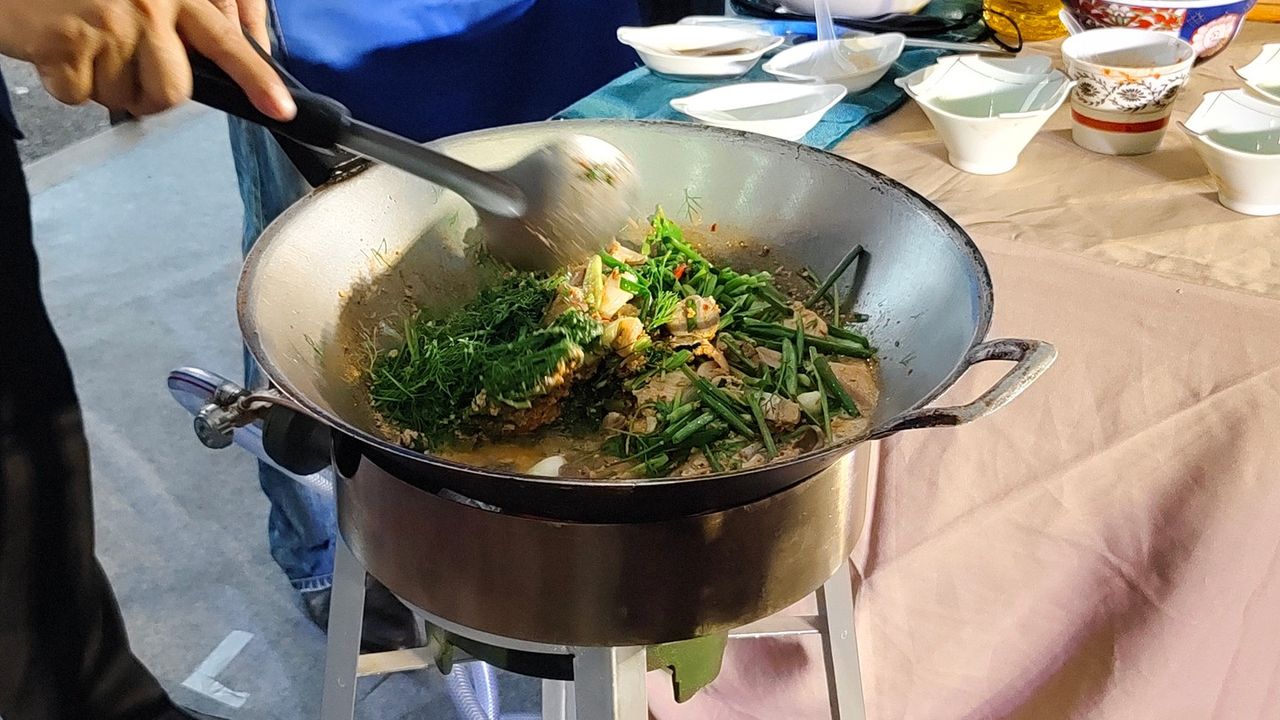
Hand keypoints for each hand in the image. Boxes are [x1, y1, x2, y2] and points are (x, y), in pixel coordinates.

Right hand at [0, 0, 293, 119]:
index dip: (256, 79)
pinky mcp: (66, 44)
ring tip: (85, 46)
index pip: (226, 43)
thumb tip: (225, 65)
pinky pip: (80, 95)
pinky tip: (56, 48)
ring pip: (126, 98)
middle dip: (151, 95)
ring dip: (104, 85)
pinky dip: (65, 83)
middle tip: (124, 68)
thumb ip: (185, 23)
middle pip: (174, 91)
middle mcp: (148, 5)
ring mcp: (106, 25)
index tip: (281, 110)